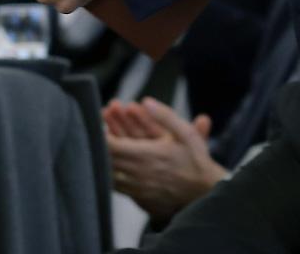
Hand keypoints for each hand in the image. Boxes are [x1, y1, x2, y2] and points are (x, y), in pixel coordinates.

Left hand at [103, 98, 227, 224]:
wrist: (205, 192)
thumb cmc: (196, 162)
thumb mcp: (186, 133)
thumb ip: (165, 116)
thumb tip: (146, 100)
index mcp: (147, 155)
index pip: (112, 146)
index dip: (100, 135)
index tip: (95, 123)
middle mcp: (138, 173)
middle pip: (106, 160)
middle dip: (99, 143)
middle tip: (94, 131)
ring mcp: (137, 187)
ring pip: (109, 174)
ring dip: (101, 160)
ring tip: (96, 146)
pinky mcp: (139, 198)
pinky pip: (116, 188)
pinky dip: (107, 176)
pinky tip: (105, 168)